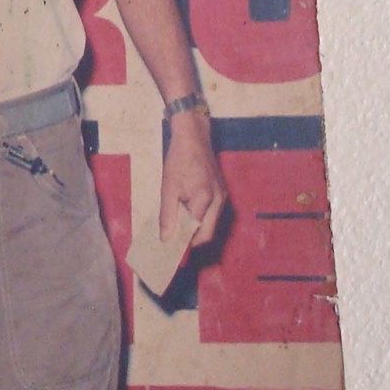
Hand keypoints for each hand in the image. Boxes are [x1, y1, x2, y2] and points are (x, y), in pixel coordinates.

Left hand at [161, 117, 227, 245]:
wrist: (193, 136)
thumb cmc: (179, 160)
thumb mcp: (168, 187)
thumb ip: (168, 215)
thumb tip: (166, 238)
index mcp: (206, 200)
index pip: (197, 233)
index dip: (185, 245)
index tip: (172, 252)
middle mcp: (219, 201)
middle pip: (208, 233)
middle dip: (192, 242)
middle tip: (174, 245)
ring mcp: (223, 196)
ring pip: (211, 224)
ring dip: (196, 230)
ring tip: (178, 231)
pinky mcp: (222, 192)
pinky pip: (212, 213)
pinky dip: (200, 219)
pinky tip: (186, 215)